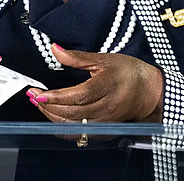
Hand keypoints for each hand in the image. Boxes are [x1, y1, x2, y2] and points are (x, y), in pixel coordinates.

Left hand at [27, 44, 163, 122]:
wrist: (150, 92)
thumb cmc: (129, 72)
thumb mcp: (104, 59)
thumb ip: (77, 57)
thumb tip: (55, 50)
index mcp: (107, 86)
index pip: (79, 96)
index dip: (57, 97)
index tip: (39, 93)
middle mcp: (106, 107)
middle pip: (73, 113)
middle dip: (48, 106)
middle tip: (33, 96)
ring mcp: (105, 122)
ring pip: (74, 125)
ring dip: (52, 116)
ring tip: (39, 104)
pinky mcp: (104, 131)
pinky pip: (79, 134)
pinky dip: (62, 127)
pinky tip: (52, 118)